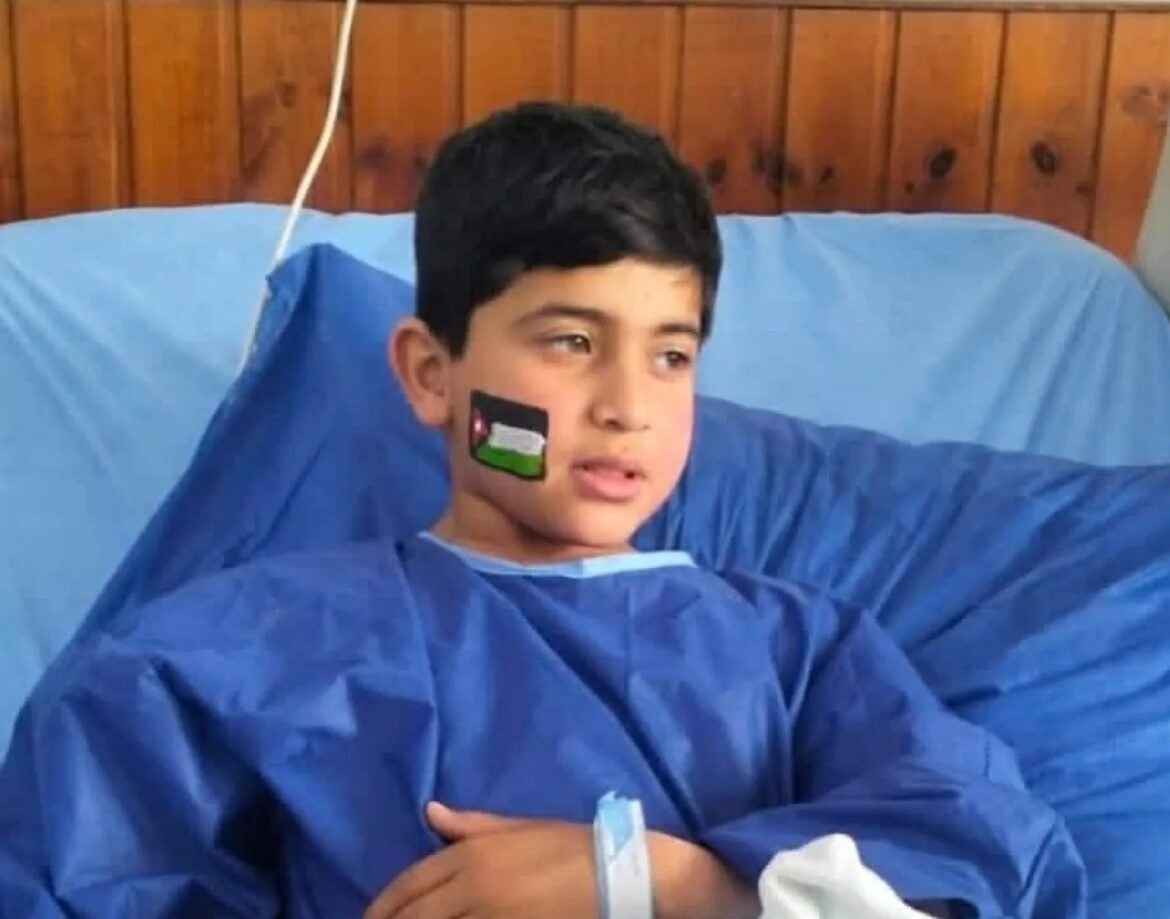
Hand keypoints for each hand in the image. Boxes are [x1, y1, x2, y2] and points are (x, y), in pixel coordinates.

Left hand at [363, 802, 598, 918]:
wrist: (618, 875)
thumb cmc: (569, 847)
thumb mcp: (518, 828)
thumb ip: (469, 825)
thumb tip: (429, 811)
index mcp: (472, 855)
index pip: (410, 884)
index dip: (384, 905)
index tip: (370, 918)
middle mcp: (472, 888)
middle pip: (414, 916)